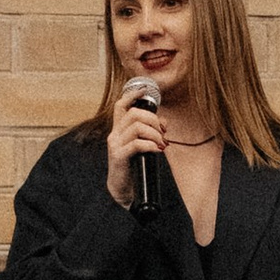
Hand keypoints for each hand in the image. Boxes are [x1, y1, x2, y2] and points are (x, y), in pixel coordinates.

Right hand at [105, 87, 164, 206]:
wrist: (123, 189)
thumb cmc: (133, 166)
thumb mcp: (141, 146)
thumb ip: (149, 133)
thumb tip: (165, 123)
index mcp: (119, 129)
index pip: (121, 105)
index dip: (132, 94)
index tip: (145, 90)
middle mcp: (115, 134)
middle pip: (134, 113)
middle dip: (153, 120)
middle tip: (162, 133)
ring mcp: (115, 145)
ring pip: (136, 127)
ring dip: (154, 133)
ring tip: (161, 143)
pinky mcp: (118, 156)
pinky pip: (137, 144)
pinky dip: (151, 145)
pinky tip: (157, 149)